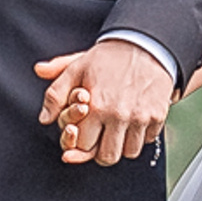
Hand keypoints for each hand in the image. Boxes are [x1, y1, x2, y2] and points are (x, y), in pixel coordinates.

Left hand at [35, 41, 175, 167]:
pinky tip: (132, 123)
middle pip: (107, 157)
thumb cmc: (108, 58)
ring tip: (115, 132)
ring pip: (129, 153)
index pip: (83, 146)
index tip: (82, 137)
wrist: (144, 44)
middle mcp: (119, 115)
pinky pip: (147, 140)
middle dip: (99, 152)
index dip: (80, 145)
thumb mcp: (76, 68)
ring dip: (121, 146)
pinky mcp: (157, 116)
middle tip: (99, 141)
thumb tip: (43, 118)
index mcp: (96, 106)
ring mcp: (140, 117)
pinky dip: (139, 137)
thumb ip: (56, 93)